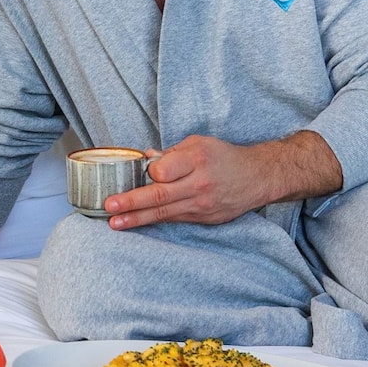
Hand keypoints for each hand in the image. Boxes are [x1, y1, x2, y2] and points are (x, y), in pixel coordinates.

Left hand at [103, 135, 272, 228]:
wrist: (258, 177)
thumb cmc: (224, 156)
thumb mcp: (199, 144)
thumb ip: (171, 153)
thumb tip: (144, 159)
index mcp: (197, 159)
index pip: (164, 170)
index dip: (149, 172)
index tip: (139, 171)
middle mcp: (199, 183)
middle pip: (160, 195)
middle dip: (131, 202)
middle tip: (109, 206)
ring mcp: (202, 204)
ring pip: (164, 213)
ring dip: (137, 218)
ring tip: (115, 222)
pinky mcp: (205, 218)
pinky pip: (175, 219)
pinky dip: (155, 221)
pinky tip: (137, 222)